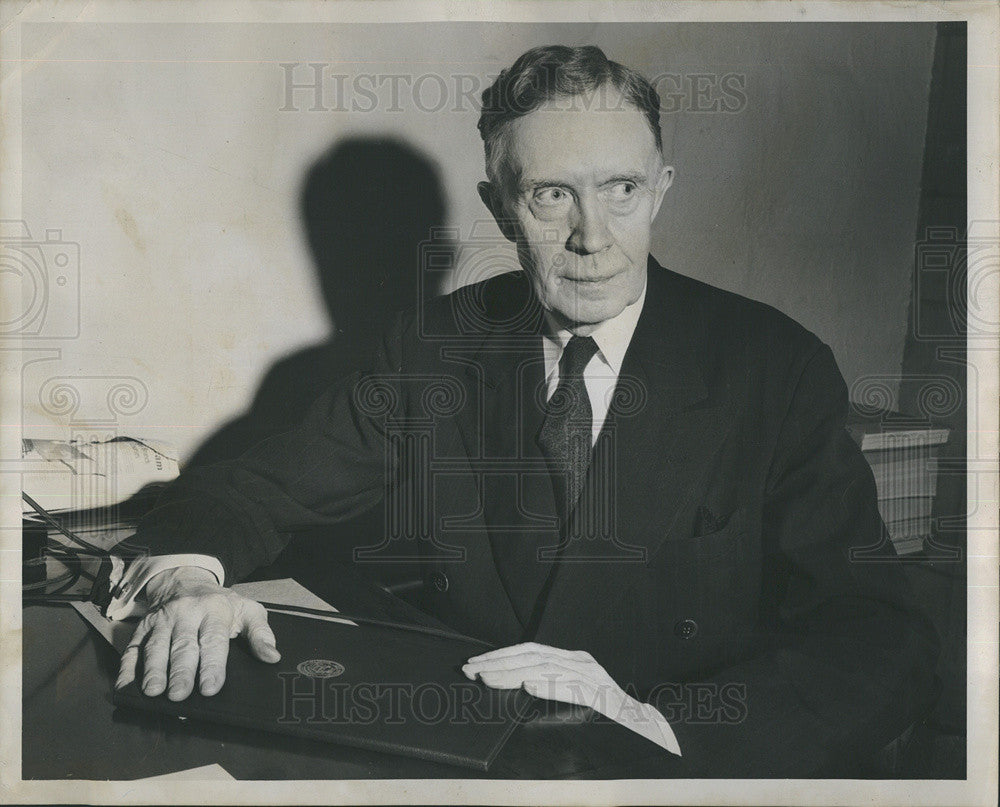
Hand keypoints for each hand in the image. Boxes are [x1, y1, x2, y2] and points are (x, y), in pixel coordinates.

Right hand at [115, 566, 279, 700]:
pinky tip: (124, 685)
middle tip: (178, 695)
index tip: (210, 687)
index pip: (214, 640)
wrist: (187, 580)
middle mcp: (186, 614)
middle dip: (180, 672)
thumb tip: (272, 657)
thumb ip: (261, 634)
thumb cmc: (222, 604)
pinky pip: (133, 647)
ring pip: (156, 646)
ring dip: (153, 670)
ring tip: (153, 692)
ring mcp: (162, 620)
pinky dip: (127, 667)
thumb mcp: (248, 610)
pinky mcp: (143, 627)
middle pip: (183, 646)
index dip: (212, 665)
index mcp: (215, 611)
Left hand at [462, 641, 680, 754]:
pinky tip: (530, 685)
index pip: (531, 651)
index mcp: (574, 660)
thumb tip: (515, 684)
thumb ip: (552, 685)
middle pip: (533, 656)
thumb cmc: (609, 715)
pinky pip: (574, 689)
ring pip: (547, 669)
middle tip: (470, 670)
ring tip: (489, 678)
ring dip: (514, 672)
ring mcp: (594, 678)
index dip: (501, 656)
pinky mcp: (603, 697)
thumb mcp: (577, 693)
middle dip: (498, 662)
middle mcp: (582, 663)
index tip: (474, 664)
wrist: (649, 727)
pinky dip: (551, 686)